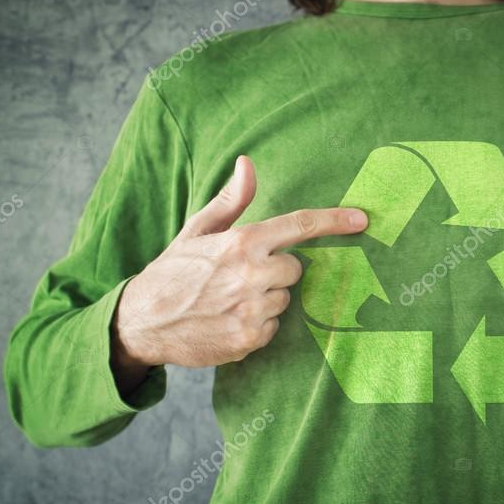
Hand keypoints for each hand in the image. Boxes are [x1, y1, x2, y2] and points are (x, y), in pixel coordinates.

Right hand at [110, 156, 367, 391]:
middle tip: (238, 275)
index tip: (362, 219)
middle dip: (274, 270)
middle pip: (295, 269)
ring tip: (229, 299)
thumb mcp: (196, 230)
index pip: (299, 226)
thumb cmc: (172, 271)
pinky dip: (257, 324)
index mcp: (241, 242)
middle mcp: (251, 275)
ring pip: (285, 299)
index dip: (334, 221)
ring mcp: (251, 310)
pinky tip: (228, 319)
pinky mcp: (249, 339)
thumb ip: (231, 200)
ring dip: (265, 298)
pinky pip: (273, 327)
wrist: (142, 323)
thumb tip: (248, 163)